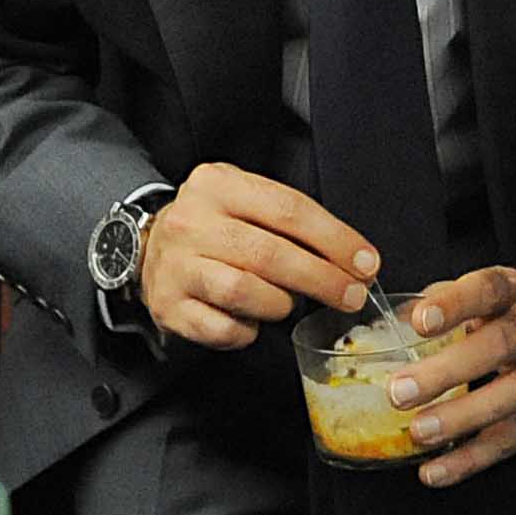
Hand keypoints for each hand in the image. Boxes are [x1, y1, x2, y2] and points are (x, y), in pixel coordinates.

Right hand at [136, 163, 376, 350]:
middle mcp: (191, 221)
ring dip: (281, 304)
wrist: (149, 248)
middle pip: (270, 254)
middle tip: (351, 295)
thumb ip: (290, 220)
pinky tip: (252, 320)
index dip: (335, 239)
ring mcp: (175, 266)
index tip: (366, 262)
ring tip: (290, 304)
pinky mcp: (169, 307)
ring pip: (245, 292)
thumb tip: (352, 258)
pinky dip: (247, 330)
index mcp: (217, 184)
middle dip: (322, 278)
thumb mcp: (244, 200)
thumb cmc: (214, 225)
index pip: (289, 209)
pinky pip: (223, 328)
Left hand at [384, 267, 515, 487]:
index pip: (487, 291)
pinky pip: (507, 441)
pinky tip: (435, 470)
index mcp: (514, 294)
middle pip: (497, 347)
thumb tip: (393, 322)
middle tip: (400, 390)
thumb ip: (445, 300)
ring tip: (419, 431)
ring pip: (507, 399)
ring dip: (459, 419)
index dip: (454, 305)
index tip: (420, 321)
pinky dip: (469, 461)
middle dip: (446, 371)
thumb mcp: (493, 291)